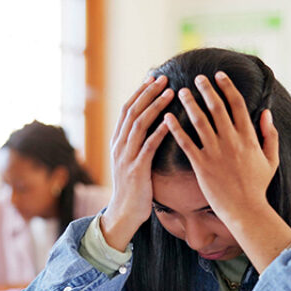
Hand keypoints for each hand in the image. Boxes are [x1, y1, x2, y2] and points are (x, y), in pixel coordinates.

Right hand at [101, 75, 172, 250]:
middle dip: (148, 92)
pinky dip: (159, 132)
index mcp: (117, 142)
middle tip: (163, 77)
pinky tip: (172, 122)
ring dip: (155, 106)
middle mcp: (119, 146)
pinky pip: (148, 146)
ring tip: (170, 92)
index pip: (128, 109)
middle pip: (132, 111)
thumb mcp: (132, 161)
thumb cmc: (133, 188)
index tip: (154, 77)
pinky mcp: (136, 170)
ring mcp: (126, 157)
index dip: (140, 92)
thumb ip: (139, 143)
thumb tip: (153, 125)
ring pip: (139, 124)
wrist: (123, 214)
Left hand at [164, 71, 277, 224]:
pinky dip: (176, 129)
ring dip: (190, 104)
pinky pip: (186, 143)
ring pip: (200, 121)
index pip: (237, 104)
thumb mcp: (271, 159)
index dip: (227, 87)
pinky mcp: (202, 165)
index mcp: (248, 137)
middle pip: (217, 108)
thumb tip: (267, 113)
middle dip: (206, 89)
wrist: (246, 210)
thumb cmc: (258, 187)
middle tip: (197, 77)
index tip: (219, 75)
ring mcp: (216, 153)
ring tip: (181, 91)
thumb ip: (270, 135)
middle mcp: (232, 141)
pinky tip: (167, 117)